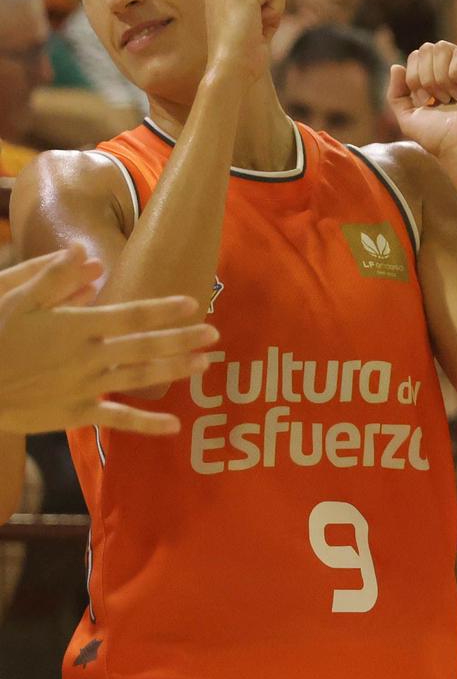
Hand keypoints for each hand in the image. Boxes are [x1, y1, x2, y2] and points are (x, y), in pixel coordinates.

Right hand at [0, 246, 213, 434]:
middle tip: (215, 334)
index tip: (192, 303)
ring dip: (175, 370)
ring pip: (138, 378)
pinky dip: (147, 424)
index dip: (162, 310)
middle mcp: (85, 357)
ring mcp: (82, 387)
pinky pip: (117, 419)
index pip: (129, 315)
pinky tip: (174, 425)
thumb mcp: (15, 298)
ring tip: (205, 364)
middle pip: (144, 346)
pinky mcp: (74, 414)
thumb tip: (85, 253)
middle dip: (182, 339)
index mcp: (75, 326)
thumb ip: (53, 276)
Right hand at [203, 0, 285, 80]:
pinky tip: (256, 25)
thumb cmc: (245, 50)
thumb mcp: (253, 18)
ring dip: (274, 10)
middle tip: (253, 28)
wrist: (232, 68)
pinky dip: (276, 12)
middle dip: (272, 7)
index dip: (266, 9)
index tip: (248, 27)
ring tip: (254, 26)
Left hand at [390, 41, 456, 159]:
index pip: (417, 55)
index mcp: (440, 77)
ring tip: (453, 97)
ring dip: (440, 77)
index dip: (414, 77)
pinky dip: (456, 75)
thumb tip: (396, 66)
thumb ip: (396, 92)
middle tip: (439, 99)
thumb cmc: (439, 136)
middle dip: (425, 76)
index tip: (425, 101)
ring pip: (442, 47)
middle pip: (427, 48)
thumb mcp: (408, 115)